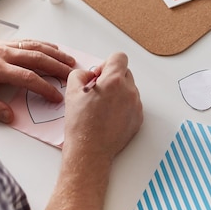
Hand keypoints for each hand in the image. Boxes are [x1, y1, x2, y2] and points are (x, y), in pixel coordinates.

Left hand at [0, 37, 75, 122]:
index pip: (27, 77)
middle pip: (38, 59)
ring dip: (56, 55)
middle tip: (73, 77)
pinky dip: (45, 45)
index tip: (56, 97)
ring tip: (70, 62)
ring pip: (36, 48)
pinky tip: (54, 49)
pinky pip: (29, 41)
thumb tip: (10, 117)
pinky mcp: (4, 43)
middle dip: (58, 68)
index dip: (44, 88)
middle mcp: (3, 53)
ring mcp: (5, 46)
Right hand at [45, 52, 142, 209]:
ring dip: (118, 93)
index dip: (108, 64)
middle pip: (125, 73)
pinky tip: (109, 117)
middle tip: (98, 91)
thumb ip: (80, 75)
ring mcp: (136, 105)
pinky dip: (123, 107)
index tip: (99, 75)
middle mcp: (129, 91)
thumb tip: (88, 74)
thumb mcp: (72, 92)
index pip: (120, 57)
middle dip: (112, 78)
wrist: (90, 151)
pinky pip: (132, 105)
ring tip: (102, 107)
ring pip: (129, 89)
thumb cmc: (80, 124)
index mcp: (114, 81)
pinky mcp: (138, 119)